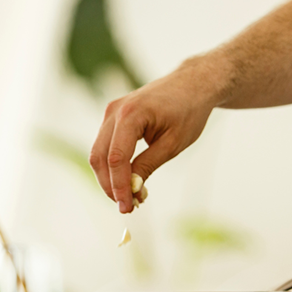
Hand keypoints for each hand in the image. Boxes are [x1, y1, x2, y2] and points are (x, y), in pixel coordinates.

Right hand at [89, 56, 225, 212]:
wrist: (192, 84)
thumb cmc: (187, 111)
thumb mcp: (172, 144)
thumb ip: (148, 166)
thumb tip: (132, 191)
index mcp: (131, 114)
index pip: (117, 158)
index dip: (119, 186)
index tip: (127, 207)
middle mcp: (114, 111)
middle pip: (100, 158)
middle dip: (110, 186)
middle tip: (127, 207)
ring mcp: (110, 113)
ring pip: (99, 154)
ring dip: (110, 179)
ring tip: (129, 197)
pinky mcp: (112, 117)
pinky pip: (105, 146)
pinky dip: (113, 166)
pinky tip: (128, 181)